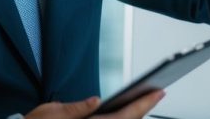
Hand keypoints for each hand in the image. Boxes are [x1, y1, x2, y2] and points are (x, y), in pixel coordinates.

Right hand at [24, 90, 164, 118]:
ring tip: (145, 101)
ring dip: (134, 116)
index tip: (158, 92)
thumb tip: (96, 101)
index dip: (143, 104)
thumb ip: (75, 108)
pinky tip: (128, 112)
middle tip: (158, 93)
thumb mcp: (51, 114)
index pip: (124, 116)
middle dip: (143, 109)